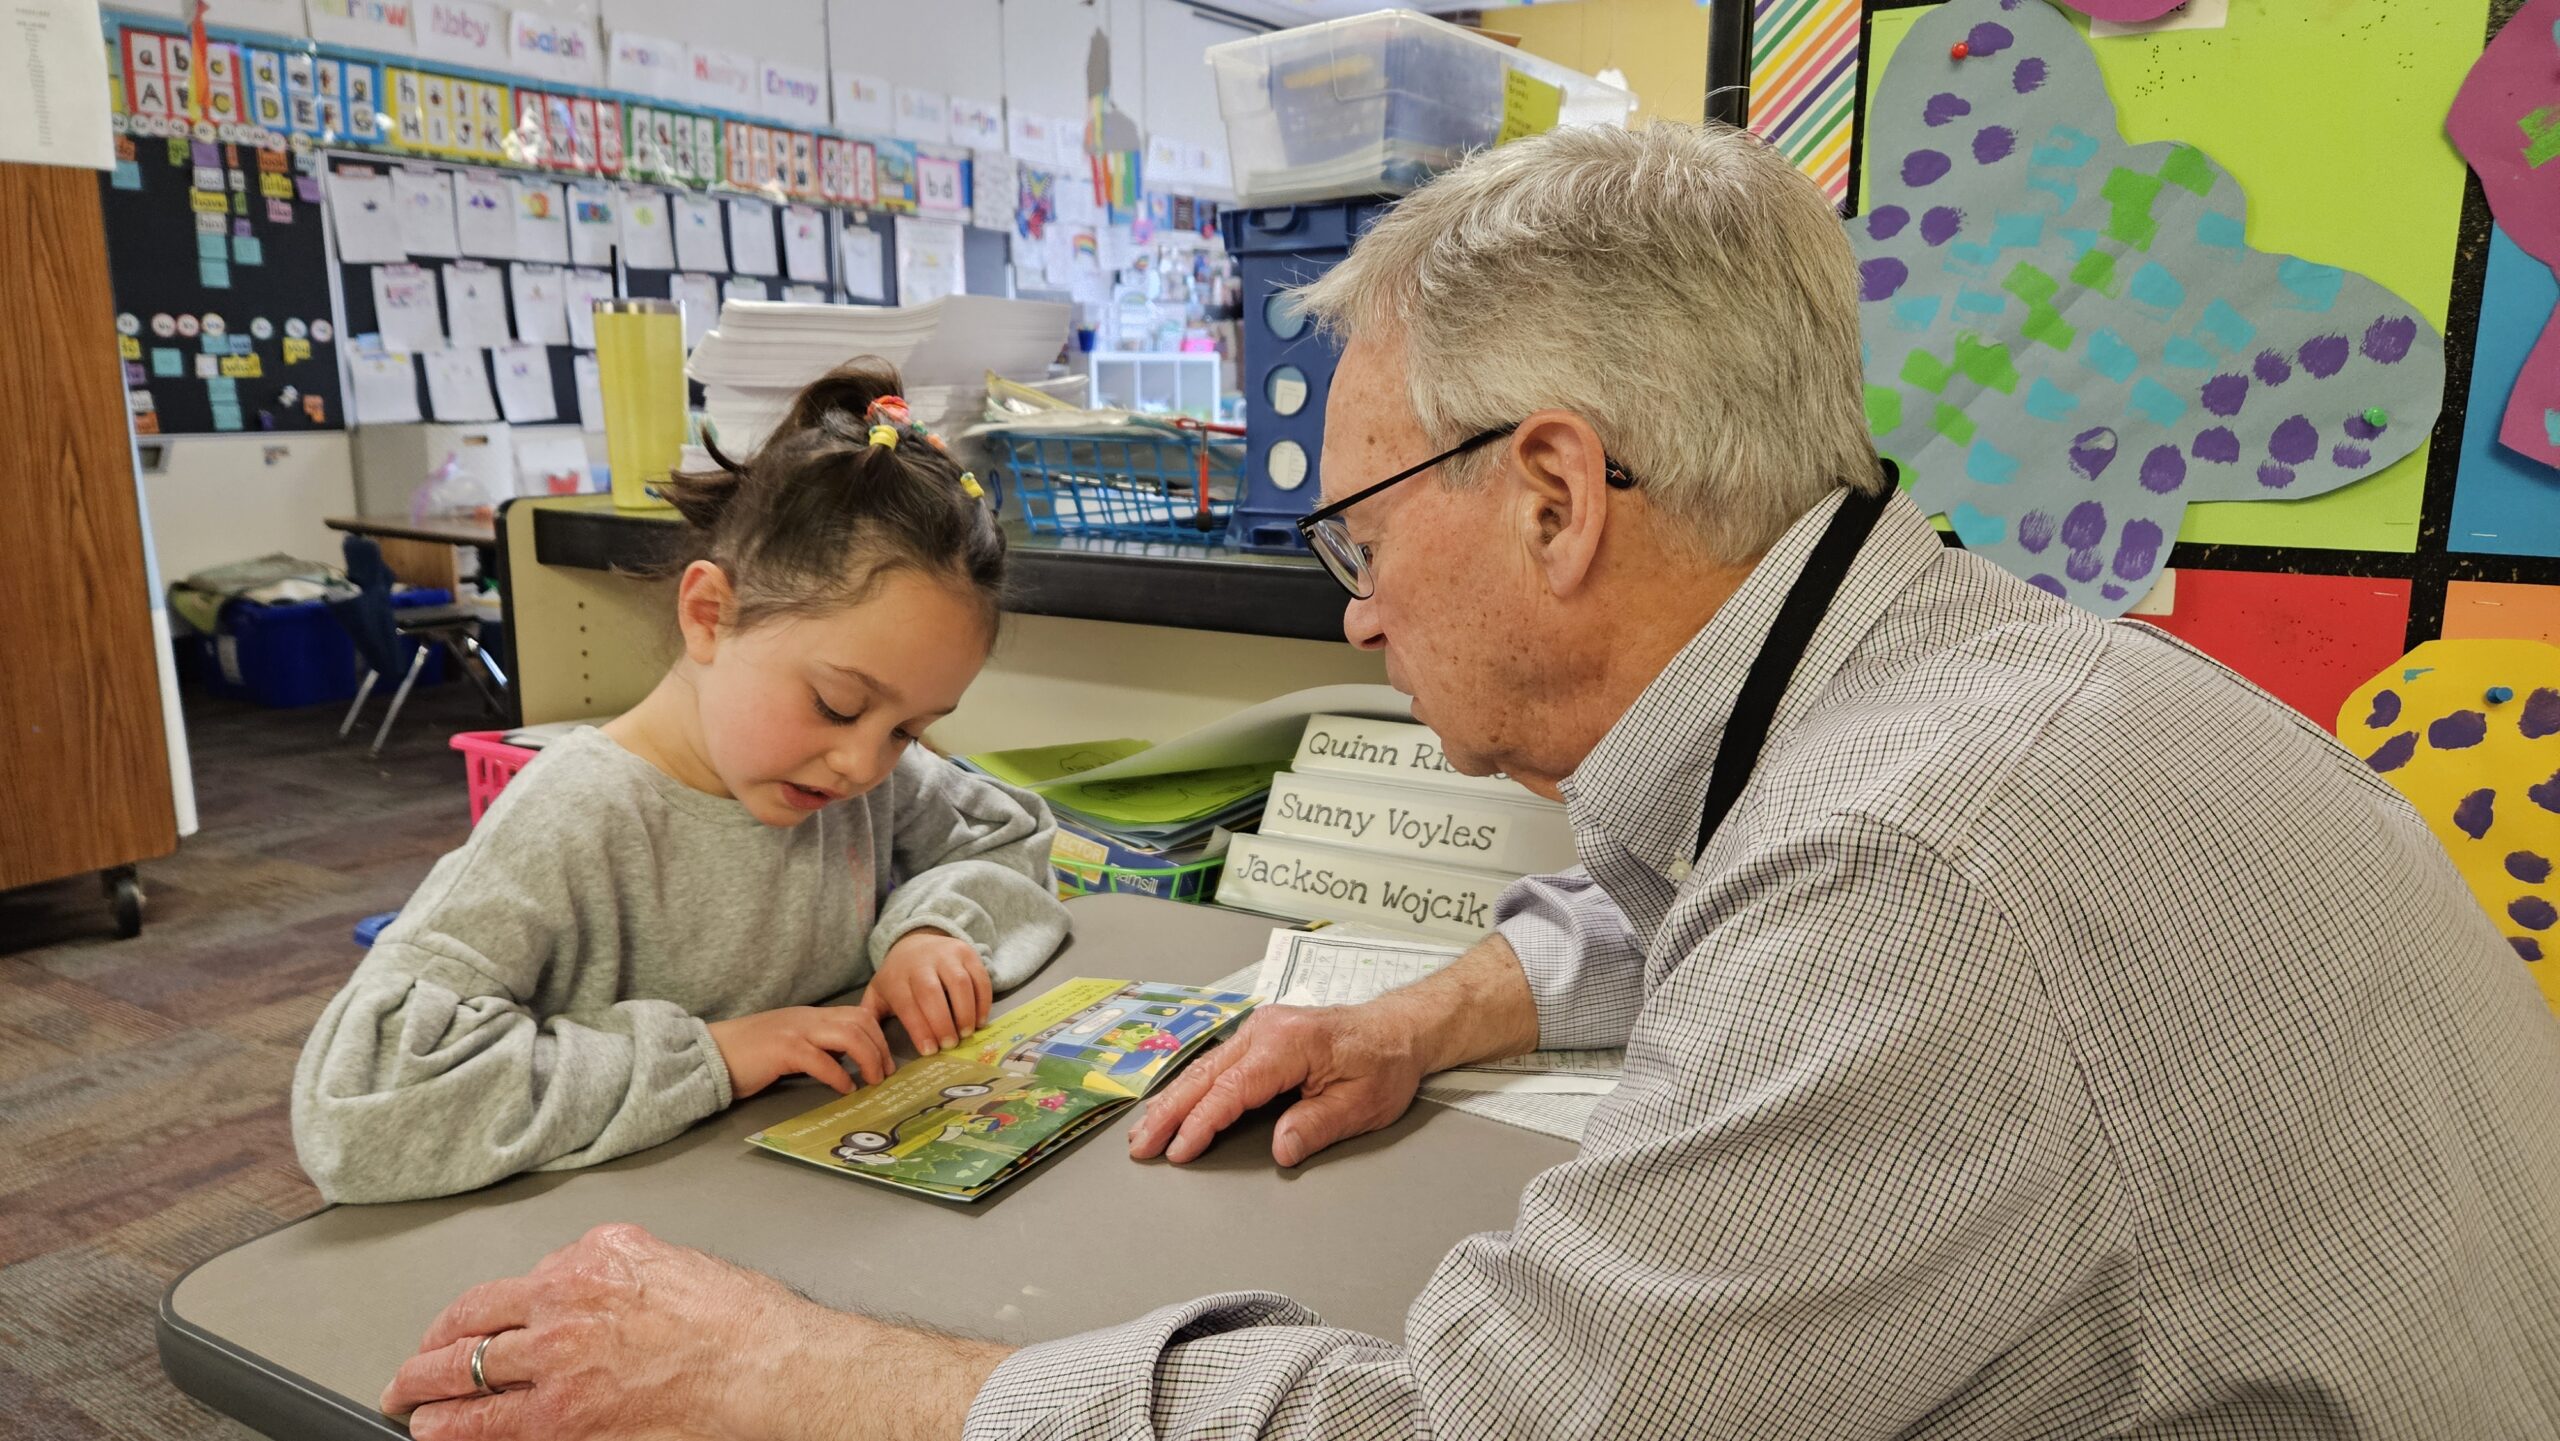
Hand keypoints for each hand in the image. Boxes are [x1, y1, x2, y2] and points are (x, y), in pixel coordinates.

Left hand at [381, 1223, 1009, 1440]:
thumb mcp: (670, 1261)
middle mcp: (564, 1303)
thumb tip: (585, 1282)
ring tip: (409, 1403)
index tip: (461, 1327)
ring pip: (464, 1376)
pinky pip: (489, 1426)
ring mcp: (558, 1363)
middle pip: (469, 1327)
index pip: (506, 1287)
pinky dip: (454, 1431)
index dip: (469, 1315)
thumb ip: (615, 1268)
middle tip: (411, 1369)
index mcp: (591, 1259)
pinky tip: (439, 1434)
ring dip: (427, 1392)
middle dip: (430, 1352)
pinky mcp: (564, 1417)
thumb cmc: (742, 1321)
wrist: (768, 1365)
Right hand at [707, 1005, 890, 1100]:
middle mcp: (807, 1018)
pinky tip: (845, 1089)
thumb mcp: (789, 1044)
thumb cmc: (748, 1055)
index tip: (886, 1060)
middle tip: (885, 1074)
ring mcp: (795, 1031)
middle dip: (880, 1047)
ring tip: (872, 1081)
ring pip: (848, 1035)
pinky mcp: (783, 1050)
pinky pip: (822, 1060)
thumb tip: (844, 1061)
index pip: (856, 1014)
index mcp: (810, 1017)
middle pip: (859, 1021)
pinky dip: (839, 1076)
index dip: (878, 1035)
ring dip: (868, 1059)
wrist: (710, 1053)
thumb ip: (816, 1047)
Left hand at [863, 928, 993, 1054]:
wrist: (916, 940)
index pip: (907, 1004)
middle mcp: (921, 962)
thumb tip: (866, 1045)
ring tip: (966, 1033)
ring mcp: (947, 954)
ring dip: (965, 1012)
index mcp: (896, 977)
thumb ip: (870, 1016)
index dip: (919, 1029)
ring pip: (959, 983)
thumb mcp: (878, 992)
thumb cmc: (898, 976)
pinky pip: (979, 977)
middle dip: (942, 1023)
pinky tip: (980, 1020)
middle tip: (949, 1045)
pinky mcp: (967, 952)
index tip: (929, 1051)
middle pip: (932, 993)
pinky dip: (983, 1001)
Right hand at [1127, 1001, 1432, 1168]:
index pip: (1232, 1088)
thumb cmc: (1384, 1063)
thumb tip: (1281, 1150)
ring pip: (1204, 1067)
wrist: (1398, 1030)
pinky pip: (1216, 1063)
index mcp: (1289, 1043)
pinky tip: (1172, 1105)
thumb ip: (1317, 1125)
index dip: (1202, 1122)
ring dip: (1172, 1100)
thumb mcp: (1362, 1104)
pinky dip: (1190, 1087)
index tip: (1180, 1150)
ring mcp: (1260, 1030)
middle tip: (1141, 1145)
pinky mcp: (1259, 1037)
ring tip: (1143, 1130)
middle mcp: (1266, 1030)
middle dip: (1169, 1112)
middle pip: (1205, 1075)